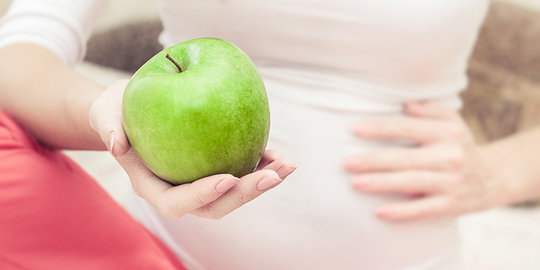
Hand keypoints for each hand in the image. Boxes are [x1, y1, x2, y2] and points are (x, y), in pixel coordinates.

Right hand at [89, 79, 296, 218]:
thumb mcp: (106, 112)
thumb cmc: (116, 111)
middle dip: (245, 194)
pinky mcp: (214, 167)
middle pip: (215, 206)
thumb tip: (117, 144)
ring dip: (262, 183)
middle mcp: (179, 190)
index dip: (203, 195)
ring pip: (234, 194)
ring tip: (287, 166)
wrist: (131, 111)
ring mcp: (199, 182)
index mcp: (152, 186)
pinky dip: (261, 166)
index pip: (177, 202)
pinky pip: (241, 172)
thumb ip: (109, 126)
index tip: (228, 177)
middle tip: (272, 177)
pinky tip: (280, 155)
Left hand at [344, 101, 502, 221]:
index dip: (381, 128)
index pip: (408, 128)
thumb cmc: (459, 146)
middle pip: (404, 158)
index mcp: (446, 133)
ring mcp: (450, 183)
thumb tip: (406, 104)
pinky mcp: (450, 205)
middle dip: (373, 160)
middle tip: (346, 162)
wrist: (494, 179)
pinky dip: (401, 212)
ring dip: (381, 183)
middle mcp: (449, 157)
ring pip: (410, 183)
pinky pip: (422, 209)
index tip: (355, 129)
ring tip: (355, 183)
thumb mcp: (452, 122)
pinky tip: (378, 211)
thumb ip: (430, 110)